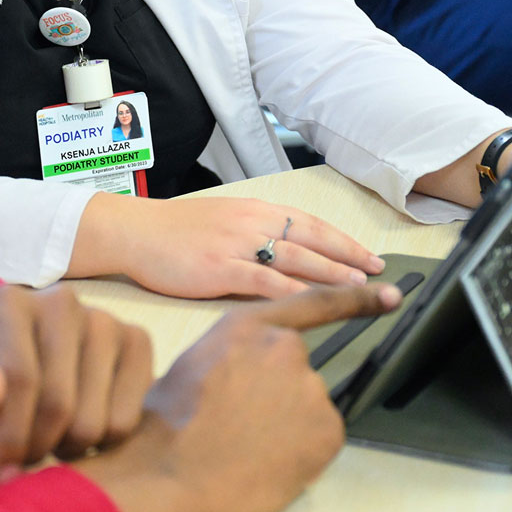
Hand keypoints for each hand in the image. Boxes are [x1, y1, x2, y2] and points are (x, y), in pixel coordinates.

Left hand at [0, 284, 153, 478]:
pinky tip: (81, 427)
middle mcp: (60, 299)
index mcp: (7, 303)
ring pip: (93, 419)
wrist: (25, 383)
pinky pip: (126, 420)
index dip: (10, 436)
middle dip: (37, 447)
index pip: (19, 377)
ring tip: (50, 439)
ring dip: (67, 449)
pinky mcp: (137, 341)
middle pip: (58, 403)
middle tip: (25, 456)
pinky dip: (102, 444)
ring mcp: (105, 319)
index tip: (2, 467)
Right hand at [80, 283, 401, 511]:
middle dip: (277, 394)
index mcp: (247, 326)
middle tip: (242, 424)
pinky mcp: (326, 430)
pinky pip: (318, 439)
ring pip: (305, 408)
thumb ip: (233, 355)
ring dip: (286, 424)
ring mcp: (310, 388)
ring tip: (245, 444)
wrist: (168, 475)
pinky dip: (299, 451)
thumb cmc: (164, 426)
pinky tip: (265, 459)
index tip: (389, 296)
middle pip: (296, 370)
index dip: (356, 300)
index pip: (314, 304)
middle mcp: (284, 348)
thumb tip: (244, 373)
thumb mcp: (192, 364)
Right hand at [84, 192, 384, 299]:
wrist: (133, 232)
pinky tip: (313, 302)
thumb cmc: (173, 232)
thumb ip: (255, 235)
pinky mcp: (219, 268)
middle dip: (349, 256)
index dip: (343, 240)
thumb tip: (289, 253)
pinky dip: (293, 291)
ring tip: (359, 287)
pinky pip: (264, 280)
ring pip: (296, 258)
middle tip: (378, 273)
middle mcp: (251, 222)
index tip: (368, 255)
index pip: (310, 223)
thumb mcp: (222, 222)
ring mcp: (236, 245)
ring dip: (331, 273)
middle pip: (312, 238)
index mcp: (254, 210)